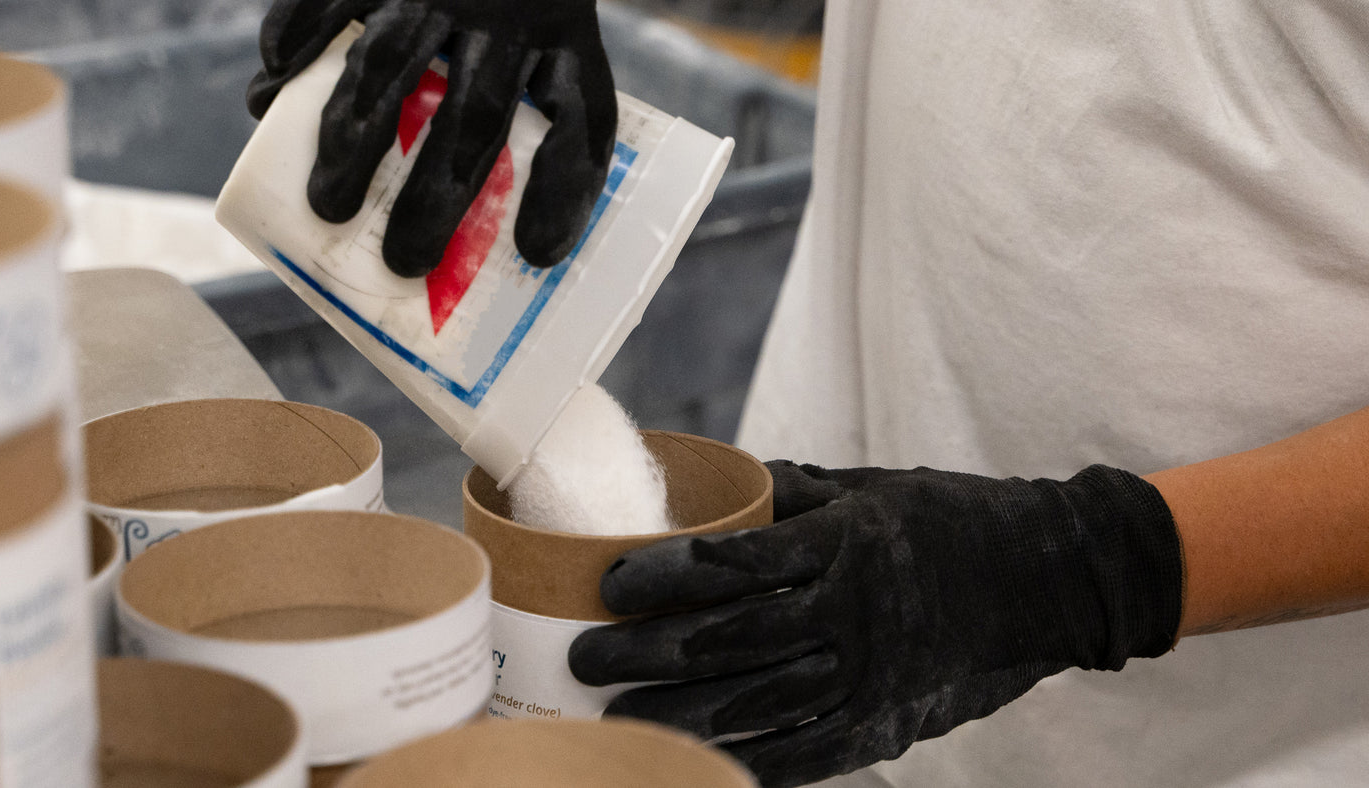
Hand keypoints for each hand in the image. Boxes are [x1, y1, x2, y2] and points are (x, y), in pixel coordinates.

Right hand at [247, 0, 617, 274]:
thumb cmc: (520, 17)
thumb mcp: (558, 55)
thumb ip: (549, 133)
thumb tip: (528, 253)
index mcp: (566, 44)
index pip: (579, 119)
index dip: (560, 190)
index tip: (536, 253)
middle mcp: (505, 16)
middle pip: (476, 113)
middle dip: (436, 194)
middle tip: (404, 261)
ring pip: (393, 64)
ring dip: (354, 138)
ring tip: (328, 207)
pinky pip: (328, 1)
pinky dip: (296, 47)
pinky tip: (267, 99)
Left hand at [568, 460, 1183, 786]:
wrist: (1051, 578)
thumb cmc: (956, 520)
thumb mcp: (875, 487)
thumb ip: (794, 494)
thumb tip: (722, 490)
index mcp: (844, 544)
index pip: (732, 562)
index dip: (662, 575)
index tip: (609, 583)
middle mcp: (852, 612)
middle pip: (727, 639)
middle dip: (646, 652)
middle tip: (585, 659)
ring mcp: (872, 674)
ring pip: (755, 701)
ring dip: (676, 710)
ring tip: (617, 712)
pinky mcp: (891, 720)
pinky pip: (809, 751)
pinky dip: (751, 759)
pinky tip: (700, 757)